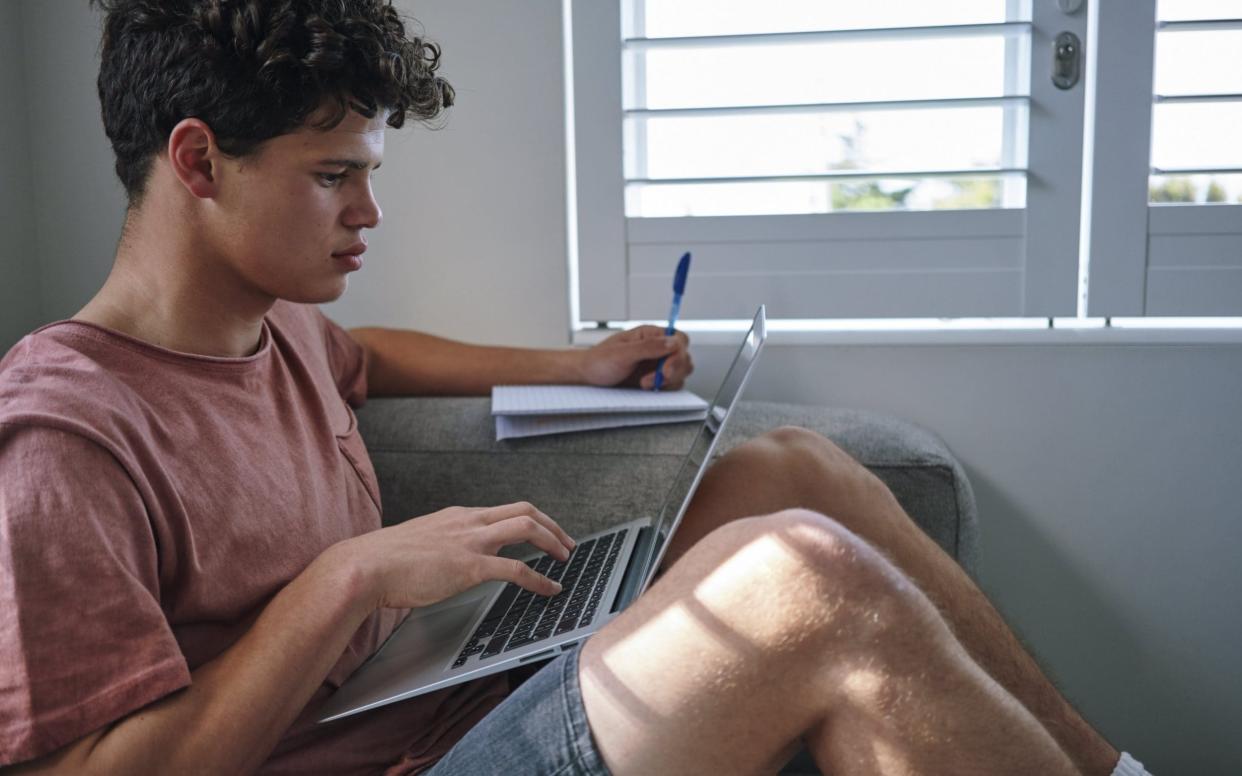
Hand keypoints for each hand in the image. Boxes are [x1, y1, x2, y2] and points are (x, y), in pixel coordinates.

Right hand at [342, 502, 575, 609]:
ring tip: (565, 558)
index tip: (543, 531)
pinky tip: (551, 589)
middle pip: (525, 510)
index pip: (504, 509)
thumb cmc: (383, 561)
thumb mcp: (418, 543)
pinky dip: (540, 579)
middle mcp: (469, 522)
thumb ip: (438, 547)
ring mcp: (471, 541)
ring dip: (553, 541)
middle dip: (552, 525)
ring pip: (527, 528)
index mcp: (457, 516)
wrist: (365, 566)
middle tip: (567, 542)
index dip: (531, 519)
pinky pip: (517, 569)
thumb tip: (443, 561)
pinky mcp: (470, 566)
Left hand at [579, 325, 693, 389]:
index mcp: (650, 335)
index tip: (665, 369)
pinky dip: (664, 388)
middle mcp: (657, 348)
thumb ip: (648, 347)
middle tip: (654, 380)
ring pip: (681, 372)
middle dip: (673, 371)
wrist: (588, 377)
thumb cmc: (599, 361)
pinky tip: (647, 388)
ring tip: (645, 383)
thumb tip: (672, 342)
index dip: (677, 355)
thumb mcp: (621, 353)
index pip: (679, 340)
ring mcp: (657, 364)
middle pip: (684, 357)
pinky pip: (672, 384)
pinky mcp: (655, 379)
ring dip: (667, 381)